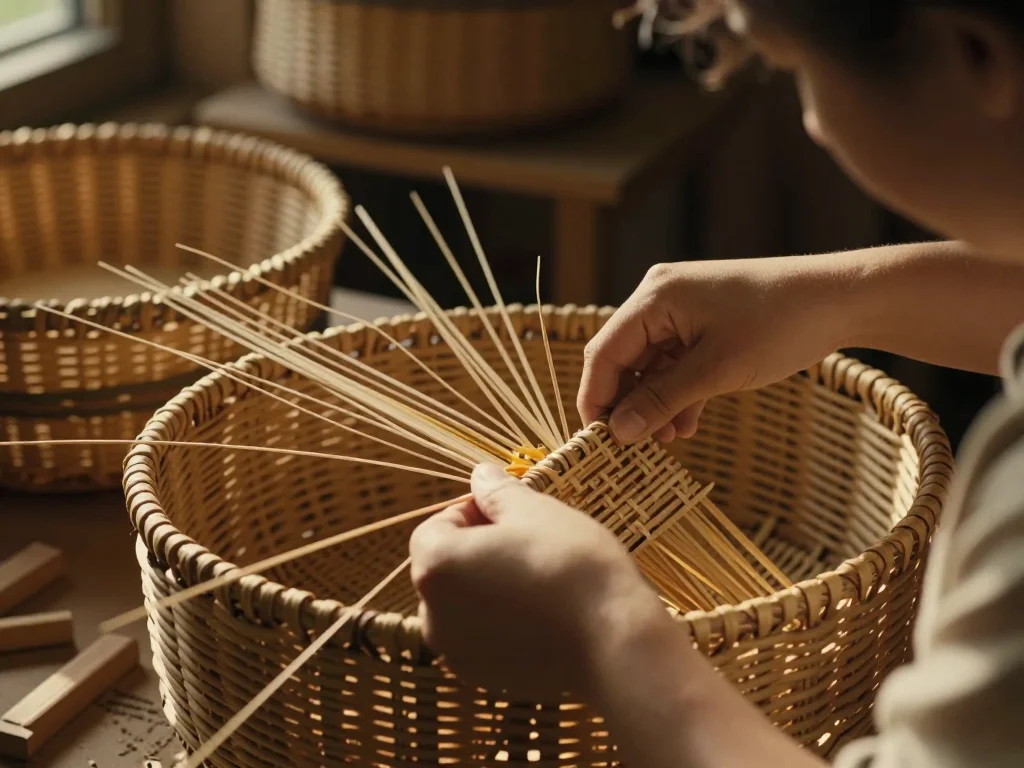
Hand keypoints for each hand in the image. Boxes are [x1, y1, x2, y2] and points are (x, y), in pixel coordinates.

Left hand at [409, 463, 670, 699]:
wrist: (613, 640)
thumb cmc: (570, 564)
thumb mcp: (534, 510)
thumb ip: (496, 492)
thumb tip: (480, 476)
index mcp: (435, 566)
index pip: (436, 526)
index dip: (473, 513)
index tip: (511, 515)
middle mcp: (433, 615)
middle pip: (445, 567)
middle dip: (478, 551)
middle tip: (527, 544)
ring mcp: (456, 652)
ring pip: (464, 604)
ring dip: (488, 587)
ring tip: (537, 579)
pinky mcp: (483, 678)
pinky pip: (483, 638)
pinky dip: (502, 623)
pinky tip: (542, 615)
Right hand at [578, 256, 851, 443]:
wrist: (840, 300)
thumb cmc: (780, 326)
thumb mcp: (716, 371)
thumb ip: (662, 400)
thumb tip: (617, 432)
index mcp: (654, 298)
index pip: (604, 352)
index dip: (596, 398)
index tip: (598, 442)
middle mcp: (660, 298)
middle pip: (623, 359)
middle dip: (628, 404)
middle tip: (634, 447)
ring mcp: (682, 310)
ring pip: (650, 365)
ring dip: (654, 404)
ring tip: (667, 441)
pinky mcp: (703, 323)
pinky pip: (675, 362)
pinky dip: (677, 392)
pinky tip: (686, 424)